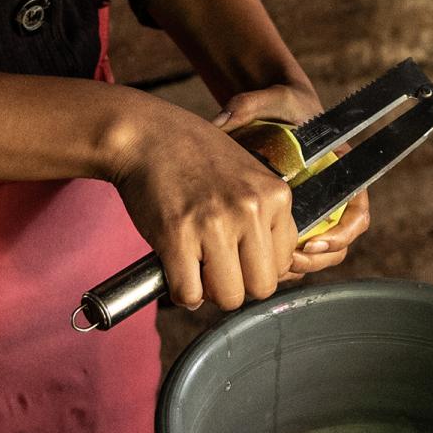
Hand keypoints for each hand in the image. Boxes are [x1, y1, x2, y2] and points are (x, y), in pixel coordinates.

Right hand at [98, 92, 298, 314]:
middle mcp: (251, 209)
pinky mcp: (177, 236)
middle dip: (238, 285)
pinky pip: (189, 294)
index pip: (285, 263)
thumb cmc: (195, 157)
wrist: (146, 136)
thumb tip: (284, 273)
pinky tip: (176, 268)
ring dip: (209, 291)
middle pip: (262, 287)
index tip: (238, 257)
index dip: (258, 267)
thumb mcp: (249, 176)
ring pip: (229, 297)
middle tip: (216, 267)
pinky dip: (181, 291)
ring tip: (195, 266)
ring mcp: (215, 223)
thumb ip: (267, 217)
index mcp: (276, 195)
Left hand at [210, 84, 368, 282]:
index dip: (340, 235)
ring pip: (312, 253)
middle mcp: (329, 197)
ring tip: (265, 267)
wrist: (266, 110)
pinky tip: (250, 260)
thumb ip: (250, 104)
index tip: (312, 241)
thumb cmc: (277, 102)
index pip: (356, 215)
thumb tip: (221, 119)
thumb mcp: (271, 98)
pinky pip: (287, 250)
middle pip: (334, 244)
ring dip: (293, 266)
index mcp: (340, 172)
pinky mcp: (285, 221)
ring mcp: (309, 212)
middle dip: (311, 260)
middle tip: (283, 263)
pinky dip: (274, 260)